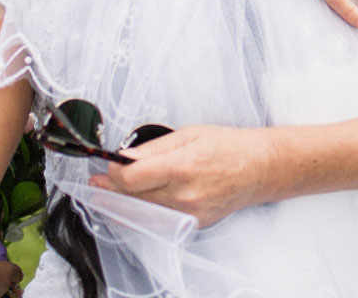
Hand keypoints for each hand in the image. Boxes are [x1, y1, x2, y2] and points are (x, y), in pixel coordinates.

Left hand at [91, 125, 278, 226]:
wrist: (259, 168)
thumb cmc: (228, 146)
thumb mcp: (190, 133)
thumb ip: (154, 147)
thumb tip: (125, 156)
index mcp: (182, 167)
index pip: (131, 178)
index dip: (113, 173)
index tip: (108, 165)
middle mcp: (184, 195)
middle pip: (133, 198)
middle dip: (111, 188)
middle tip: (98, 181)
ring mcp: (189, 213)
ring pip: (143, 213)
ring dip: (123, 203)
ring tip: (109, 194)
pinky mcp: (194, 224)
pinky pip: (160, 221)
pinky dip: (144, 213)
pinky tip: (134, 205)